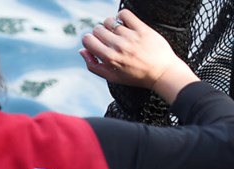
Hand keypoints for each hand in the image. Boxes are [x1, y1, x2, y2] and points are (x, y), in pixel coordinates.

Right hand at [80, 9, 198, 103]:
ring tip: (116, 31)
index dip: (89, 41)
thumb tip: (82, 51)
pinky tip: (124, 23)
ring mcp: (130, 36)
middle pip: (97, 30)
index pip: (88, 40)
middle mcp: (118, 46)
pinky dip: (121, 16)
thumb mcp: (111, 77)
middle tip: (108, 39)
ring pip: (109, 21)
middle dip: (99, 33)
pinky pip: (125, 14)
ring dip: (110, 25)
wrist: (162, 73)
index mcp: (109, 58)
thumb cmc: (136, 76)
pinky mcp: (142, 29)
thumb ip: (93, 65)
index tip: (95, 43)